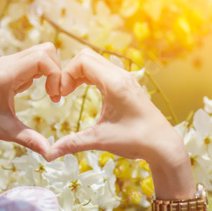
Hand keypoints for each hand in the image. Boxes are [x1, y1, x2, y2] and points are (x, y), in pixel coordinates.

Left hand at [0, 43, 60, 159]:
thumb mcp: (5, 131)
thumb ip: (30, 139)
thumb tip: (51, 154)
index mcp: (8, 74)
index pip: (43, 58)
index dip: (56, 74)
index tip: (54, 96)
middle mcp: (9, 63)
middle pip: (46, 50)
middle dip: (57, 70)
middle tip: (55, 93)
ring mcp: (8, 62)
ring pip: (41, 53)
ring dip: (52, 71)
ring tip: (50, 94)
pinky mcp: (9, 66)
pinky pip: (34, 61)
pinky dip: (44, 73)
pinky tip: (40, 91)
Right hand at [48, 48, 187, 166]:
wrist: (162, 145)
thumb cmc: (136, 140)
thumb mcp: (100, 140)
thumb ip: (72, 143)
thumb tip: (49, 154)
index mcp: (114, 83)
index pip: (81, 61)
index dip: (65, 74)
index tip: (60, 95)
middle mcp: (120, 75)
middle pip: (86, 56)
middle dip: (69, 71)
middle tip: (62, 93)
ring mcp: (125, 78)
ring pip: (95, 62)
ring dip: (78, 73)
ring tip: (68, 92)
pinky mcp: (127, 85)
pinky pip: (103, 70)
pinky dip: (89, 76)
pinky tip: (83, 92)